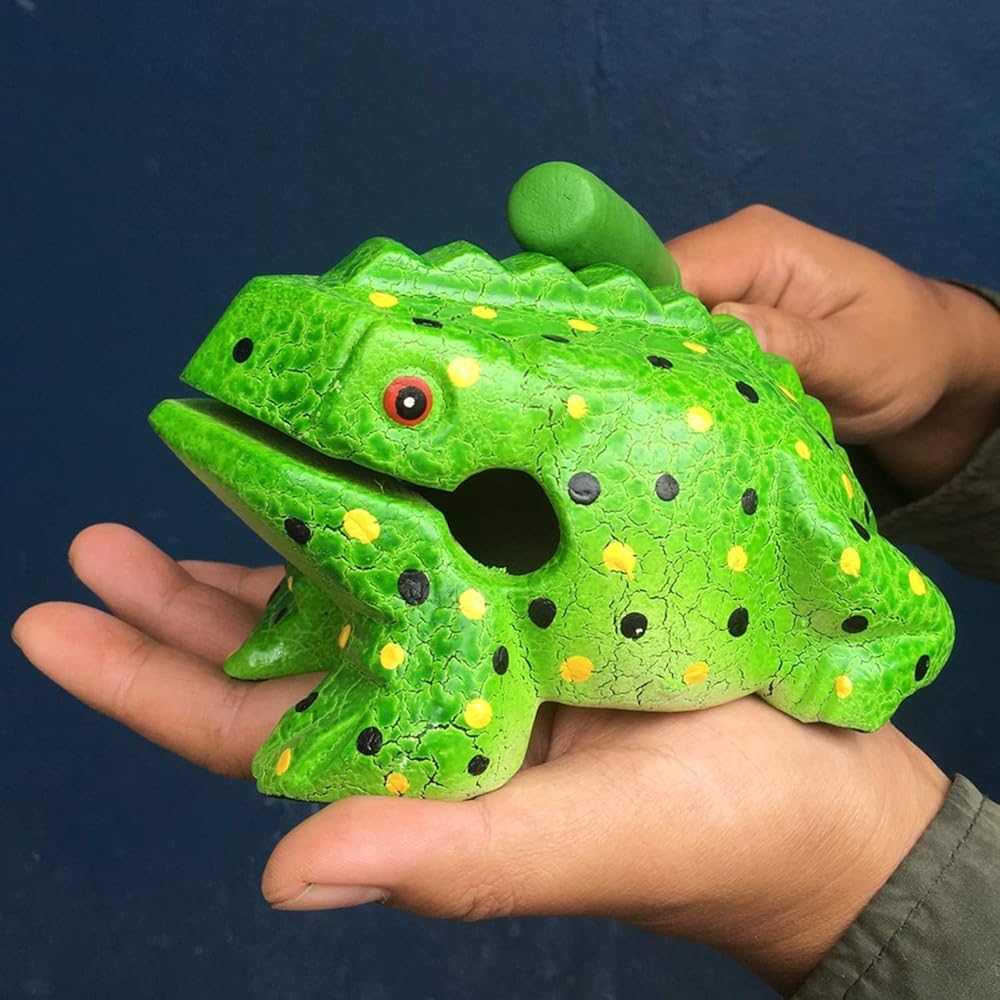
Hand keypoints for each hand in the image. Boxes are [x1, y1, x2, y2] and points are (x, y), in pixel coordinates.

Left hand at [12, 523, 948, 994]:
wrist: (825, 794)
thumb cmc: (714, 836)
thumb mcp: (582, 843)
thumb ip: (447, 858)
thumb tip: (284, 877)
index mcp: (420, 770)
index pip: (250, 734)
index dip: (144, 682)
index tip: (56, 619)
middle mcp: (434, 706)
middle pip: (277, 658)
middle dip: (179, 604)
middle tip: (99, 540)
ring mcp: (485, 648)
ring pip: (348, 595)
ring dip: (266, 546)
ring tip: (198, 483)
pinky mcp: (542, 600)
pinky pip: (439, 548)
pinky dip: (386, 509)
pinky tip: (350, 468)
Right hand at [668, 205, 999, 495]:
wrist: (927, 365)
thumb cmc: (906, 352)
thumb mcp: (859, 356)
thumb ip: (795, 342)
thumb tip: (723, 326)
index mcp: (760, 244)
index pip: (672, 272)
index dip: (646, 322)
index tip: (639, 377)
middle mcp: (729, 258)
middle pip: (653, 299)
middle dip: (644, 350)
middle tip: (643, 409)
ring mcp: (721, 292)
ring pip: (658, 327)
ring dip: (657, 370)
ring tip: (654, 416)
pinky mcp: (720, 326)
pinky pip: (677, 347)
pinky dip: (673, 378)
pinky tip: (673, 411)